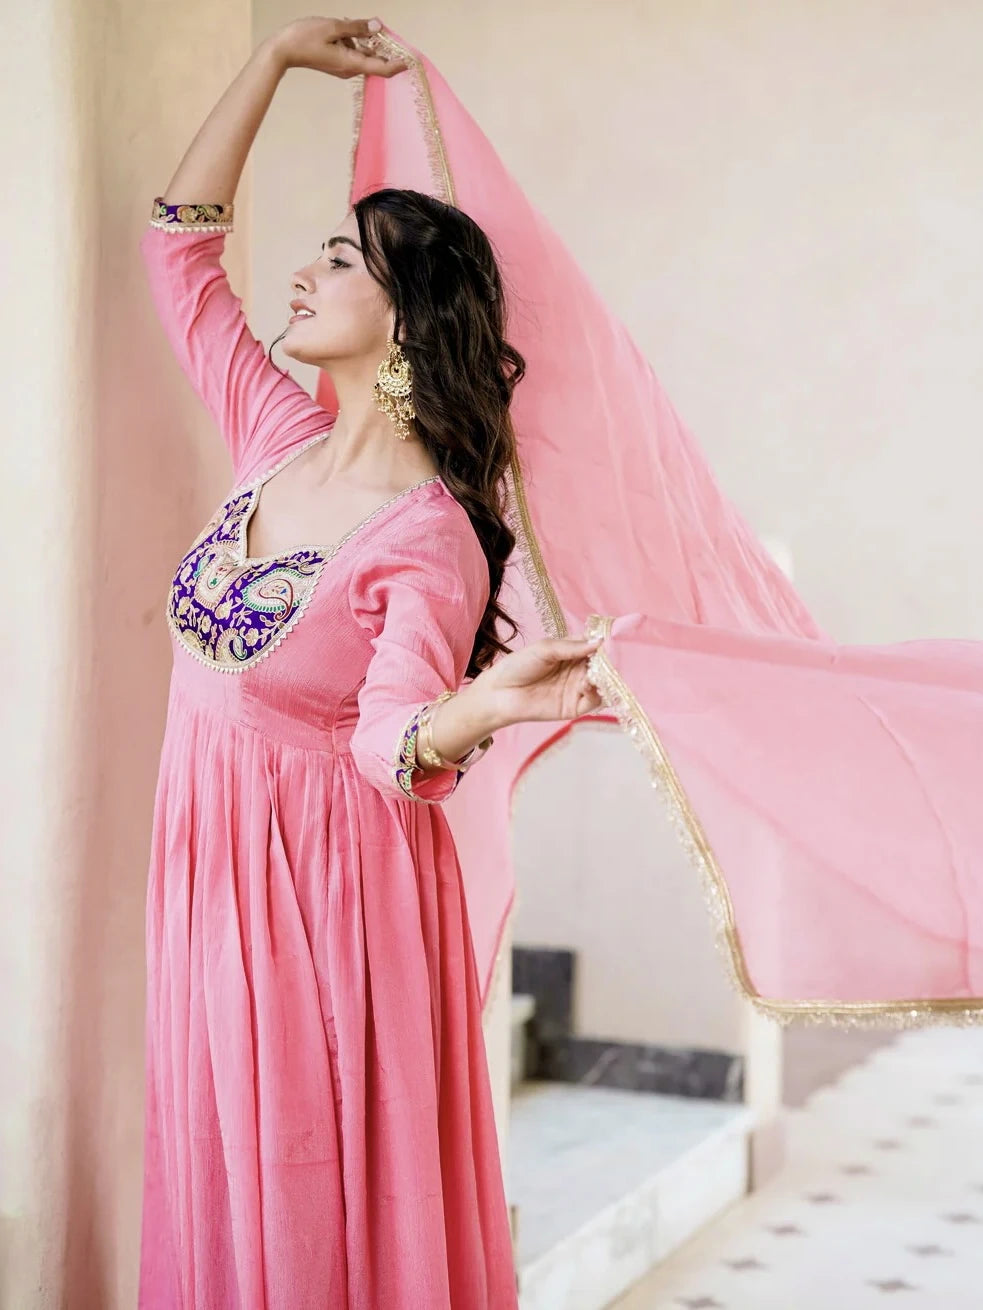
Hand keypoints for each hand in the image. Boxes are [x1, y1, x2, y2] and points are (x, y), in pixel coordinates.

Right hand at [271, 16, 408, 77]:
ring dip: (363, 39)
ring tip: (349, 25)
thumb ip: (356, 27)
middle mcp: (350, 69)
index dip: (398, 64)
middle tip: (379, 27)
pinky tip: (343, 29)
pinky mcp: (337, 63)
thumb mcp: (332, 27)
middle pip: (374, 59)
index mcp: (351, 63)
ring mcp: (343, 67)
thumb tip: (377, 26)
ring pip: (363, 53)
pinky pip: (353, 52)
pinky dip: (353, 41)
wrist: (282, 50)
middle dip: (381, 45)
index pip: (382, 68)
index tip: (411, 60)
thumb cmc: (304, 38)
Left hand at [473, 634, 604, 728]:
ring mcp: (577, 689)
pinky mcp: (574, 707)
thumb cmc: (518, 666)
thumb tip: (599, 642)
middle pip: (603, 665)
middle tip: (609, 659)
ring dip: (603, 679)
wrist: (499, 693)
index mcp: (572, 652)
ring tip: (593, 674)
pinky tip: (586, 685)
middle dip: (608, 662)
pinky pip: (594, 702)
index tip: (613, 640)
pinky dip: (596, 693)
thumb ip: (571, 647)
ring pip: (602, 684)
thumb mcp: (545, 649)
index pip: (595, 646)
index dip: (605, 643)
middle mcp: (578, 669)